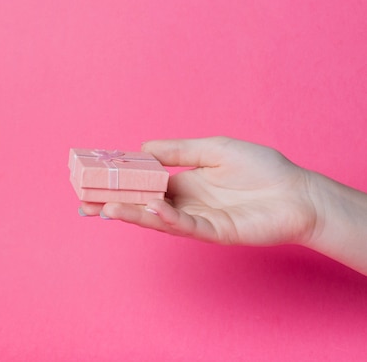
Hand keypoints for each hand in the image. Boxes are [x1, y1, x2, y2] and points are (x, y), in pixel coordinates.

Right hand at [81, 137, 318, 246]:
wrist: (297, 193)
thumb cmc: (261, 169)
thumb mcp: (213, 148)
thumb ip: (178, 150)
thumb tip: (142, 148)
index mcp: (183, 182)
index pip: (144, 184)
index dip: (120, 182)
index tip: (94, 178)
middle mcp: (185, 202)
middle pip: (142, 205)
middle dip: (113, 204)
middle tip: (84, 204)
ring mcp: (197, 219)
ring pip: (157, 219)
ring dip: (132, 214)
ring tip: (105, 208)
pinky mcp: (214, 232)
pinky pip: (185, 225)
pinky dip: (167, 217)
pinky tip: (153, 206)